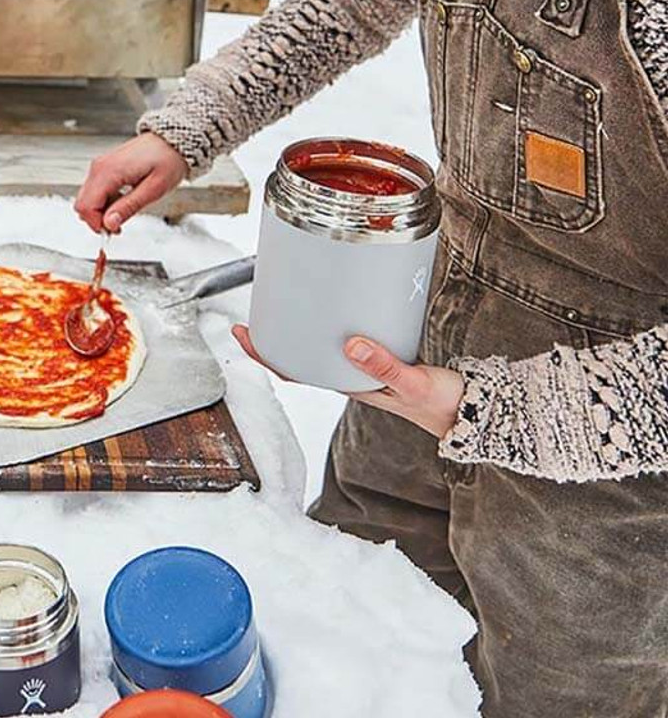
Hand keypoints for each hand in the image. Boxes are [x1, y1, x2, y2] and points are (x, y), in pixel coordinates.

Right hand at [75, 132, 188, 233]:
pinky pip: (95, 191)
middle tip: (118, 226)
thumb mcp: (153, 189)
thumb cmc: (167, 160)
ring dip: (101, 212)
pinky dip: (104, 202)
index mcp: (109, 171)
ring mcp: (101, 166)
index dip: (97, 224)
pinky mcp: (105, 168)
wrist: (172, 142)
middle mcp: (100, 167)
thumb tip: (109, 223)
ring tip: (123, 213)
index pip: (86, 206)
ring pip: (87, 198)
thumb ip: (128, 207)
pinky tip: (121, 202)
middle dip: (97, 220)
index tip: (113, 231)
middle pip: (82, 203)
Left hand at [232, 325, 464, 439]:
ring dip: (300, 333)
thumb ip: (385, 367)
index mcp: (352, 386)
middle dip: (274, 339)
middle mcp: (353, 378)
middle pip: (302, 359)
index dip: (266, 355)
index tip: (243, 334)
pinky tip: (332, 310)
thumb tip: (351, 345)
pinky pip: (347, 343)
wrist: (475, 413)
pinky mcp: (383, 358)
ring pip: (321, 351)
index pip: (297, 372)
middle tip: (252, 314)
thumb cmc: (445, 405)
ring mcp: (366, 369)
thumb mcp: (415, 384)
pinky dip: (332, 327)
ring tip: (283, 306)